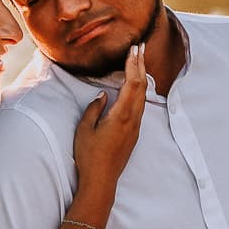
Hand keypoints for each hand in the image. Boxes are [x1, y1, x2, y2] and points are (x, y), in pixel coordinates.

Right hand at [72, 44, 146, 189]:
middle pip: (141, 86)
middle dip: (141, 65)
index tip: (134, 48)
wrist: (102, 180)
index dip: (134, 64)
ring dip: (142, 76)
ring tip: (139, 61)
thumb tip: (103, 95)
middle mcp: (133, 119)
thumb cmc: (90, 155)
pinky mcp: (134, 133)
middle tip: (140, 47)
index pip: (131, 83)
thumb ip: (94, 109)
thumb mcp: (85, 129)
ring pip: (143, 96)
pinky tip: (135, 86)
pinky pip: (140, 105)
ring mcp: (135, 127)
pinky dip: (139, 90)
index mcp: (121, 115)